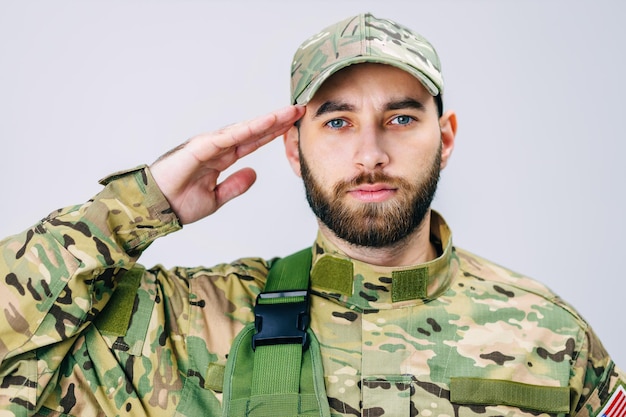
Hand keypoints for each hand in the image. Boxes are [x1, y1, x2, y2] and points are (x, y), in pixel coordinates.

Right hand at [150, 105, 304, 223]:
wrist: (155, 209)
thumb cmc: (179, 203)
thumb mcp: (216, 198)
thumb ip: (235, 185)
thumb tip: (254, 173)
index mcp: (221, 158)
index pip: (253, 142)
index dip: (273, 133)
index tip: (293, 126)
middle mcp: (217, 147)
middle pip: (253, 131)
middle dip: (276, 121)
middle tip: (298, 110)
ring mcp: (209, 145)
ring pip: (243, 130)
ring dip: (266, 121)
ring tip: (287, 113)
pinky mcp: (199, 147)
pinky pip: (227, 137)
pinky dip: (246, 130)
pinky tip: (263, 123)